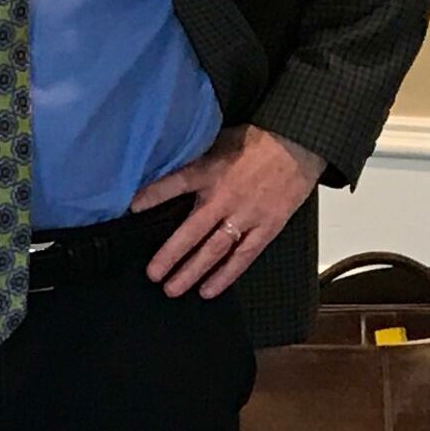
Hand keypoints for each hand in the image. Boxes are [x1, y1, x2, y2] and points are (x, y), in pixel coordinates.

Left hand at [134, 125, 318, 298]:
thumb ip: (196, 159)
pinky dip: (226, 274)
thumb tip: (167, 165)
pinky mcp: (266, 228)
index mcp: (211, 171)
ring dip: (193, 271)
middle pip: (192, 231)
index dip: (153, 195)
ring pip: (215, 249)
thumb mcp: (218, 141)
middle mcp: (225, 197)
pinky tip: (209, 289)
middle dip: (170, 254)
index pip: (176, 183)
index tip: (132, 209)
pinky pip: (243, 256)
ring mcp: (246, 215)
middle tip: (153, 274)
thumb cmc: (256, 141)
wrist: (297, 145)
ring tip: (173, 289)